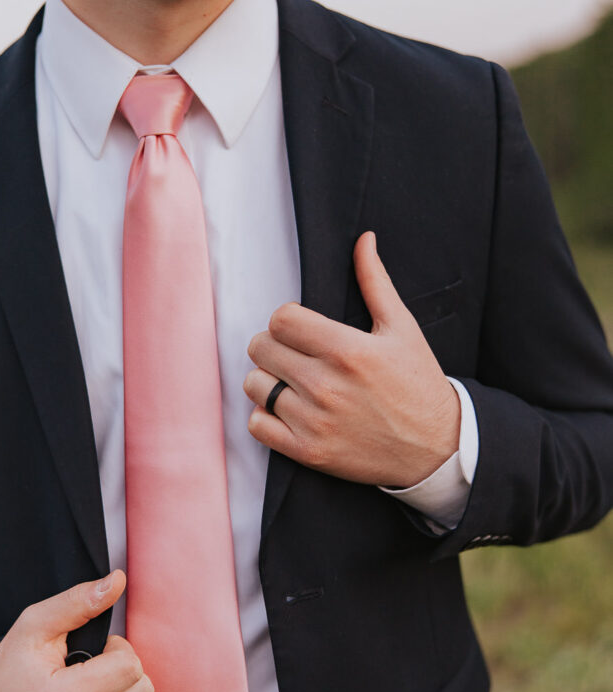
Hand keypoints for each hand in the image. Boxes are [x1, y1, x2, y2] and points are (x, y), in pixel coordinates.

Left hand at [244, 230, 460, 488]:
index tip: (301, 330)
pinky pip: (257, 424)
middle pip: (261, 348)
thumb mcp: (402, 328)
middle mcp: (326, 385)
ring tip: (292, 383)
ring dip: (267, 380)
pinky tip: (289, 410)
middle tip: (295, 354)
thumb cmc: (418, 383)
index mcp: (347, 350)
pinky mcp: (308, 451)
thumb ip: (375, 282)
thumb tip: (364, 239)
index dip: (287, 320)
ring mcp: (314, 421)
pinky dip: (266, 416)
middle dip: (273, 346)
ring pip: (255, 385)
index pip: (281, 319)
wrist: (436, 448)